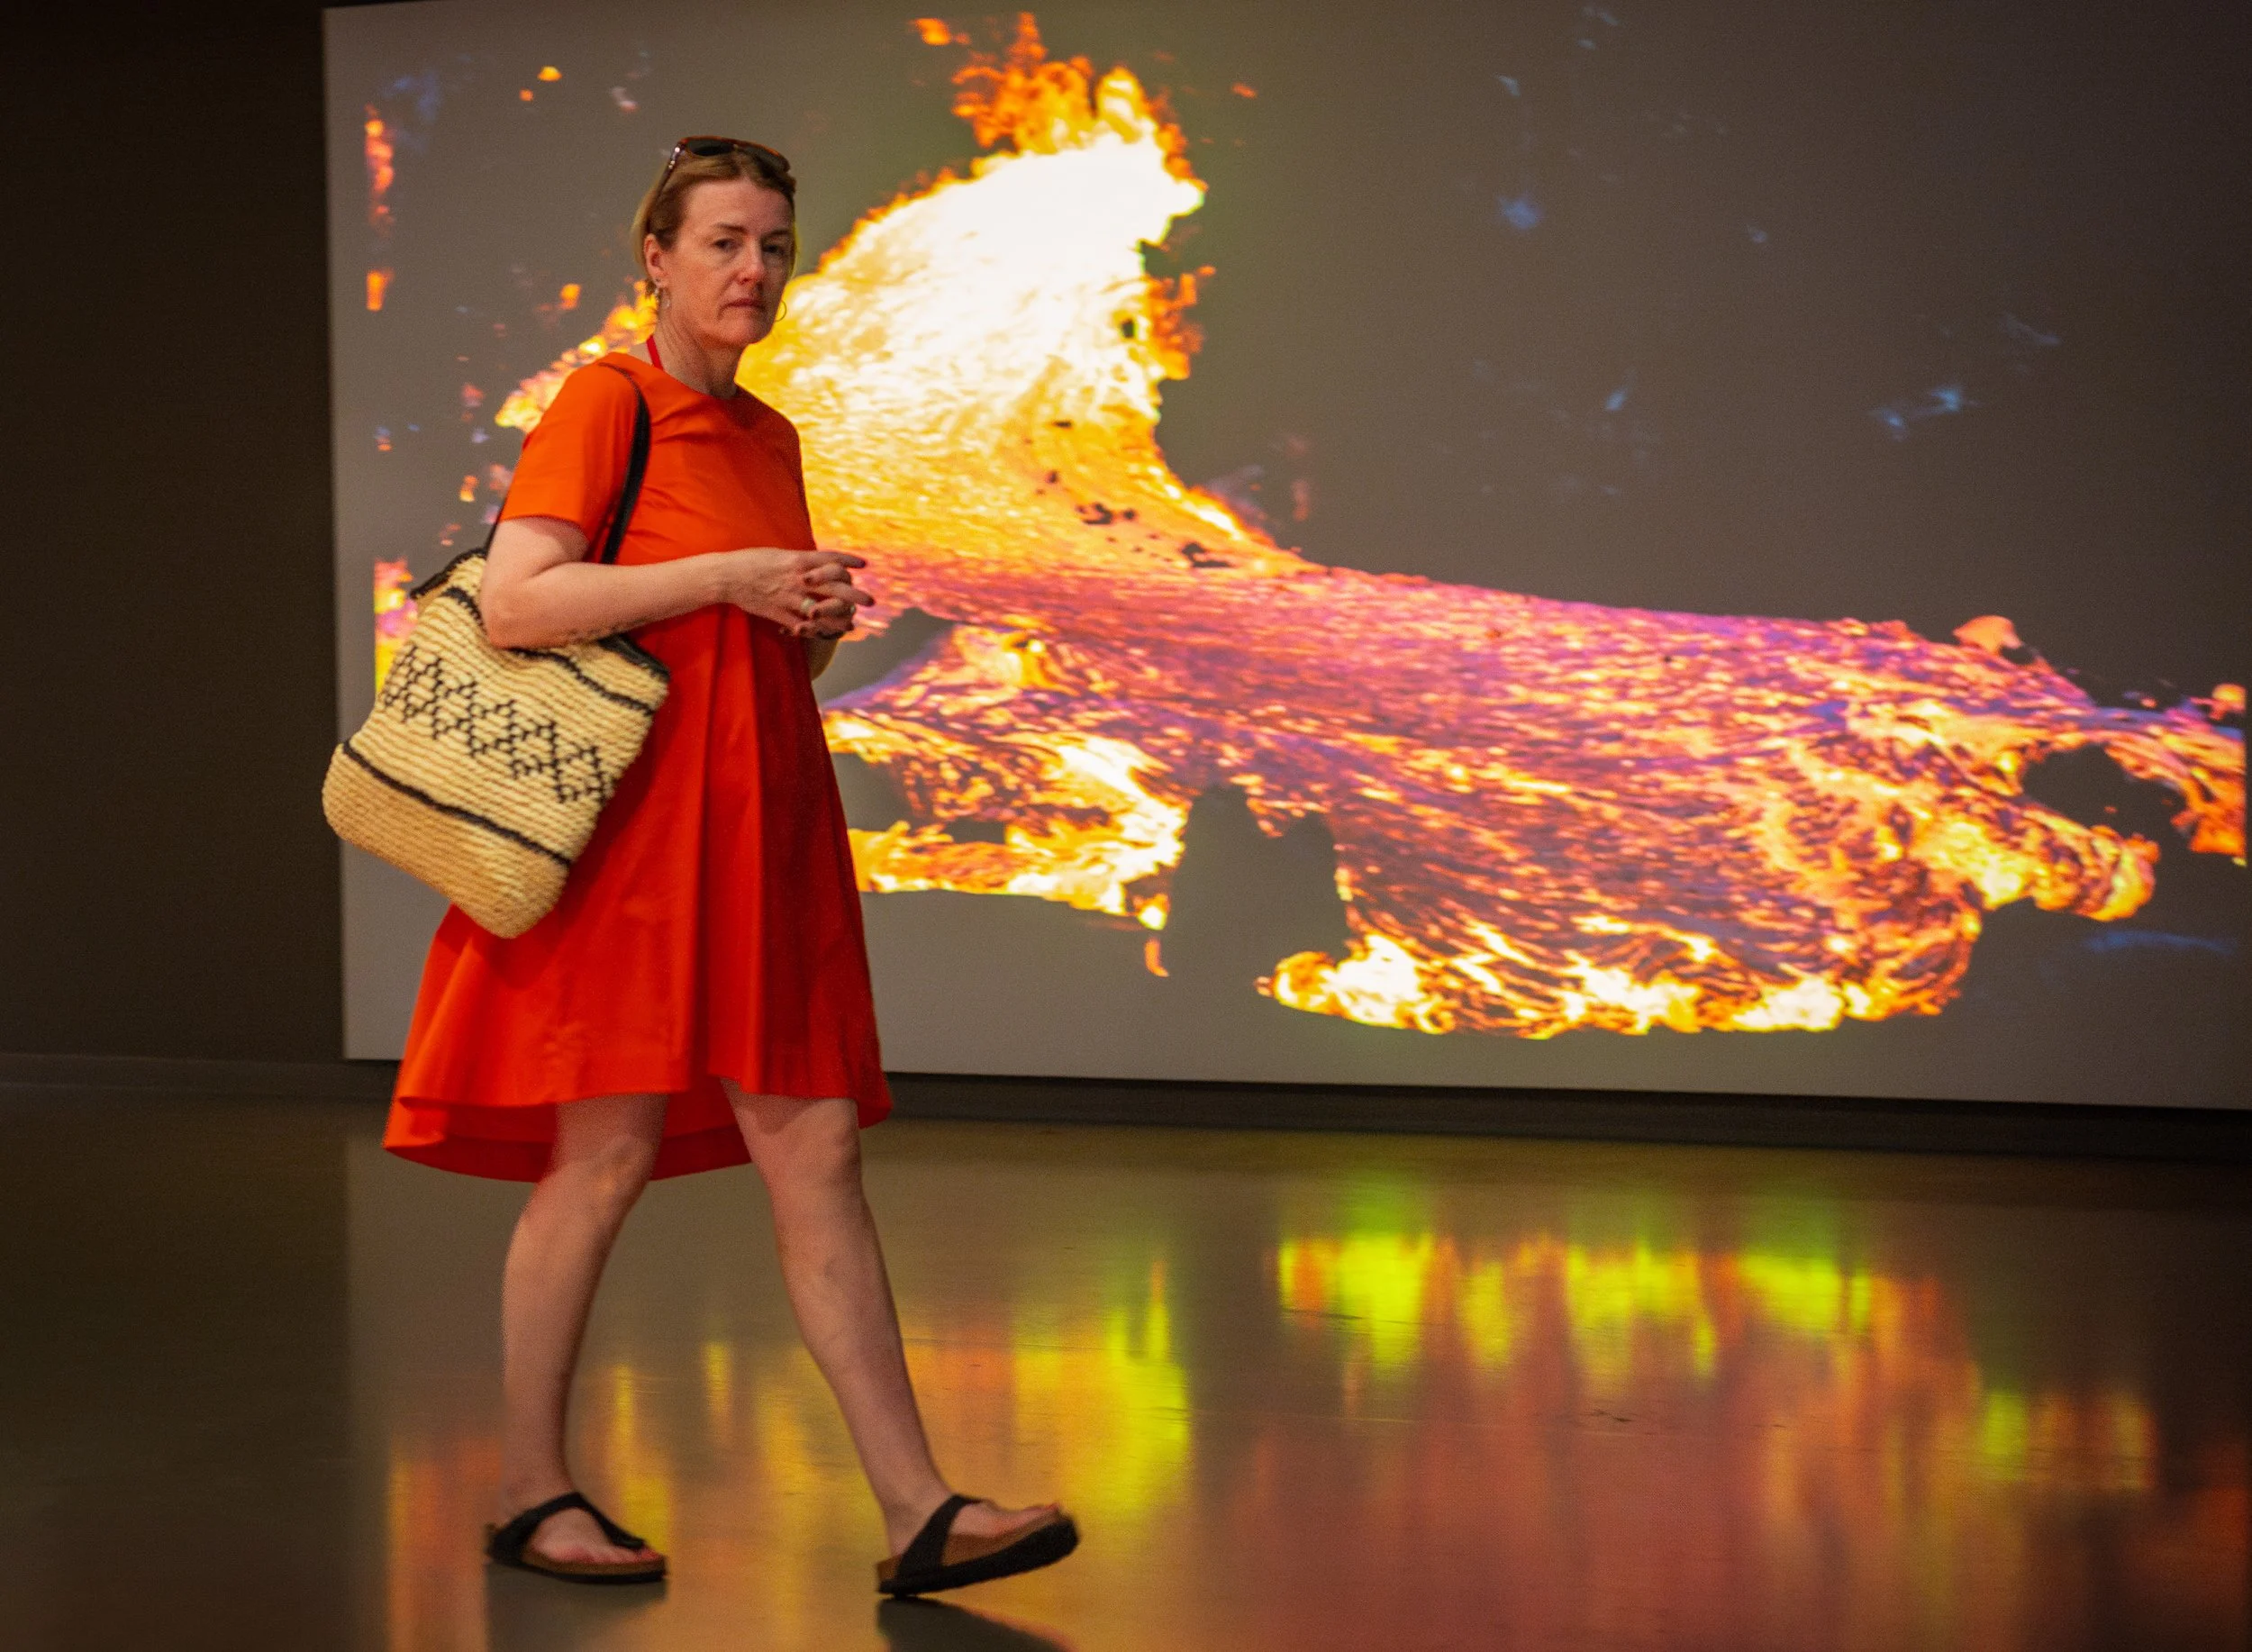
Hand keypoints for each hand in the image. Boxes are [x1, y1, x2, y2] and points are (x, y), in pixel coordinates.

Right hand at [717, 548, 873, 638]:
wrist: (727, 575)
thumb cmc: (752, 561)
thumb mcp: (779, 554)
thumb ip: (800, 560)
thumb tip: (817, 560)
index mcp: (797, 560)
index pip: (830, 559)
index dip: (848, 561)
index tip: (864, 564)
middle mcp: (796, 578)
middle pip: (833, 586)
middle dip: (855, 594)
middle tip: (871, 601)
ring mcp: (788, 597)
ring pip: (821, 609)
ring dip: (840, 617)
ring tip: (852, 623)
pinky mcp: (779, 612)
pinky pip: (802, 624)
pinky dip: (817, 629)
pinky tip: (829, 632)